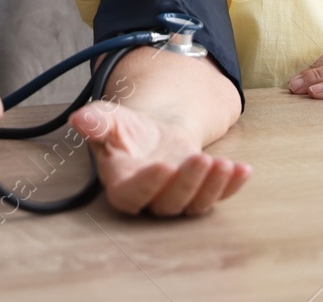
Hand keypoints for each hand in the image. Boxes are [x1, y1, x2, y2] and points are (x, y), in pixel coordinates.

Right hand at [67, 101, 250, 216]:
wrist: (151, 133)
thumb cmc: (125, 130)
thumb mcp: (108, 119)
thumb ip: (95, 122)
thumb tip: (79, 119)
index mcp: (123, 186)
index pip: (133, 195)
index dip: (149, 185)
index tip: (164, 166)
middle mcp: (151, 199)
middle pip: (169, 203)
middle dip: (187, 183)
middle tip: (200, 159)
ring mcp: (178, 198)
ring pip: (195, 204)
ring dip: (213, 187)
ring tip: (224, 164)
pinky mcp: (201, 192)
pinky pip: (218, 196)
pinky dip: (232, 186)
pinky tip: (243, 170)